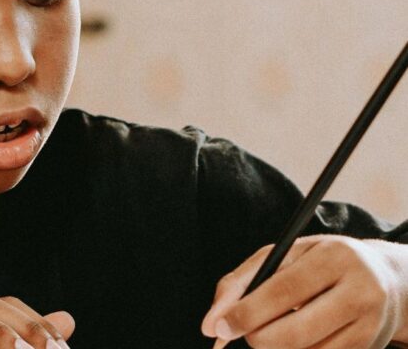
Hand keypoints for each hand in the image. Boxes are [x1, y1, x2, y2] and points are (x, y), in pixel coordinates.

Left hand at [201, 235, 407, 347]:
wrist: (386, 280)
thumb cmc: (320, 263)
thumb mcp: (282, 257)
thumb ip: (240, 282)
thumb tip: (210, 324)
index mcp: (333, 257)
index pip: (283, 290)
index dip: (247, 312)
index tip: (220, 328)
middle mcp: (359, 290)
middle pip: (295, 332)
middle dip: (258, 338)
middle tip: (242, 333)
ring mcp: (369, 324)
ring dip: (277, 347)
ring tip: (274, 328)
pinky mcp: (370, 348)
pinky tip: (299, 336)